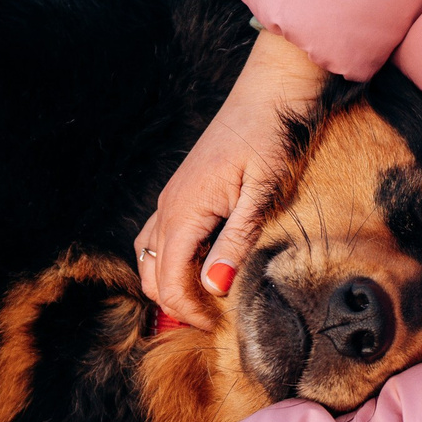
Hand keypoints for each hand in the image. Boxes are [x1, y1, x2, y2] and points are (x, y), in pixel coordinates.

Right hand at [138, 29, 327, 326]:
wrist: (270, 94)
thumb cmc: (272, 139)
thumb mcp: (262, 193)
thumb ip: (236, 241)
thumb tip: (214, 287)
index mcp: (185, 210)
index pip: (169, 279)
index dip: (187, 311)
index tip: (214, 327)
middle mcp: (169, 206)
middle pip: (152, 272)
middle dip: (173, 303)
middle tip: (209, 321)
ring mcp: (172, 197)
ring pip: (149, 255)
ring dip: (166, 282)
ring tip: (199, 301)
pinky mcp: (182, 191)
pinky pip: (158, 235)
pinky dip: (168, 260)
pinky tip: (196, 266)